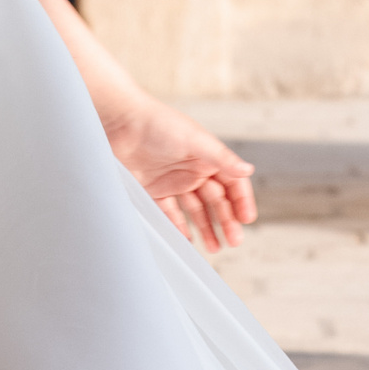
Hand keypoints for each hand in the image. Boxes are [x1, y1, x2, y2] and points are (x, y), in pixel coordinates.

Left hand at [102, 98, 257, 254]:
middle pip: (216, 200)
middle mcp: (193, 170)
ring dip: (206, 228)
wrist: (120, 122)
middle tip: (234, 240)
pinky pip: (169, 213)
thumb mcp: (195, 140)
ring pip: (195, 210)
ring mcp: (173, 181)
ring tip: (215, 247)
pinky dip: (178, 227)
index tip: (247, 219)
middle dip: (226, 220)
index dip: (241, 200)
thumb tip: (248, 170)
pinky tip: (187, 241)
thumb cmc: (158, 123)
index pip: (232, 182)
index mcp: (208, 157)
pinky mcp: (153, 189)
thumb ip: (222, 158)